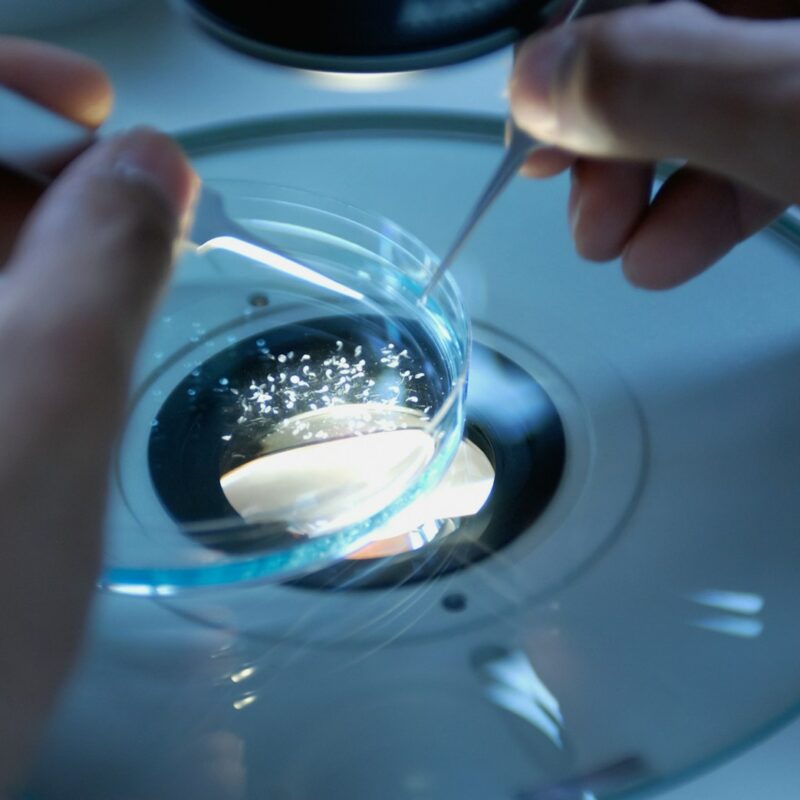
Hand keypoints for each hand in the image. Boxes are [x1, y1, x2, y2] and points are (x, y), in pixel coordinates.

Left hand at [0, 38, 196, 792]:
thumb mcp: (40, 421)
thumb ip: (100, 271)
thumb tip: (148, 170)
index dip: (1, 87)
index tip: (98, 112)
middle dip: (31, 171)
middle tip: (134, 209)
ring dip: (35, 239)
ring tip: (117, 279)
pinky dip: (19, 300)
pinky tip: (65, 335)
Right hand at [509, 1, 799, 287]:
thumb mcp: (789, 107)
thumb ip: (662, 84)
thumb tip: (536, 83)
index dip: (573, 47)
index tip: (531, 122)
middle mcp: (783, 12)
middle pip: (660, 50)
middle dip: (606, 139)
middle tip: (584, 205)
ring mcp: (797, 74)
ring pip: (698, 112)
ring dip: (639, 192)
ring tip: (613, 247)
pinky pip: (745, 155)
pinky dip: (697, 211)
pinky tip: (662, 255)